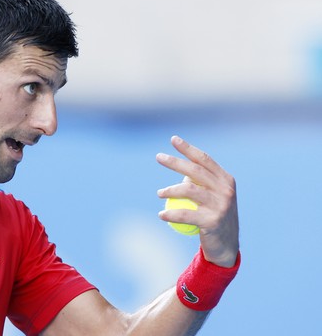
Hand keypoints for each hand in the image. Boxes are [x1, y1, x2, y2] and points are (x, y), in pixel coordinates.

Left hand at [156, 136, 238, 267]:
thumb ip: (201, 183)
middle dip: (176, 161)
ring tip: (159, 193)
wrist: (226, 247)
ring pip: (189, 190)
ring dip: (170, 190)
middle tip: (159, 156)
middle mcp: (226, 190)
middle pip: (195, 171)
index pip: (204, 159)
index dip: (188, 148)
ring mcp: (221, 206)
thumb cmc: (214, 217)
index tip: (173, 139)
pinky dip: (171, 214)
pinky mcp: (213, 221)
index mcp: (226, 180)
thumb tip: (180, 168)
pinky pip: (186, 214)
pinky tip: (161, 215)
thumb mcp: (213, 197)